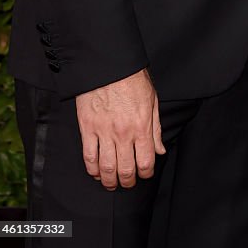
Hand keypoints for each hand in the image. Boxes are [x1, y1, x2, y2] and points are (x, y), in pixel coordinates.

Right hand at [76, 68, 165, 189]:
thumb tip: (159, 150)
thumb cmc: (132, 78)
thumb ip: (156, 128)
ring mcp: (104, 131)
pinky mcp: (87, 127)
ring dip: (109, 181)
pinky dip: (92, 169)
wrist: (109, 64)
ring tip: (111, 183)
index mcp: (142, 126)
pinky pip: (89, 156)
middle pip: (126, 170)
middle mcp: (123, 133)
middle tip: (127, 183)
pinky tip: (96, 172)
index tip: (145, 173)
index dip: (146, 173)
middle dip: (128, 182)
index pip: (145, 162)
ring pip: (106, 168)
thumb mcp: (152, 100)